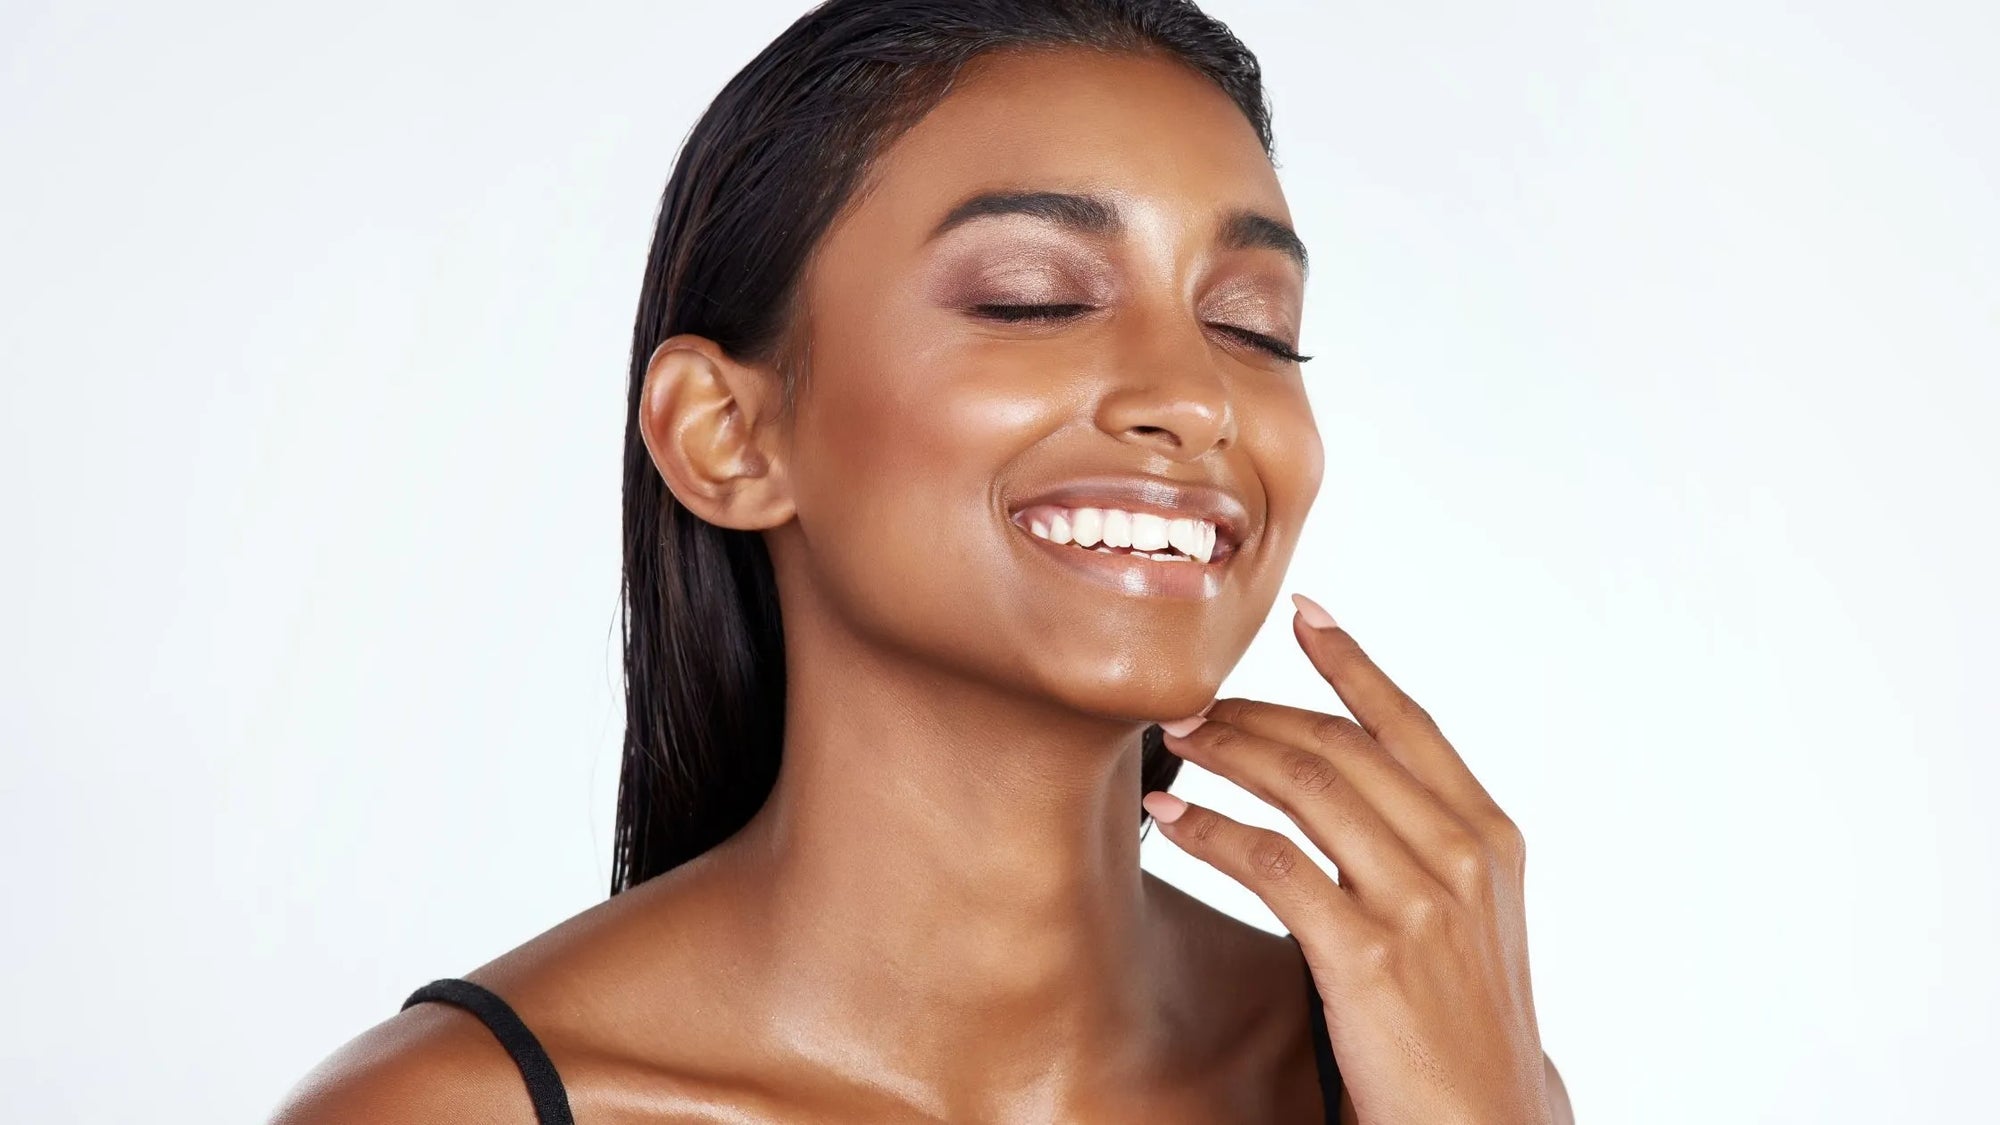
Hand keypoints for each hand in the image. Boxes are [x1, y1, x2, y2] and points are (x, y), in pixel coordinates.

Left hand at [1142, 594, 1553, 1124]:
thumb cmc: (1462, 1027)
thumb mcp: (1467, 920)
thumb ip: (1420, 848)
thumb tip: (1347, 788)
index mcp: (1491, 838)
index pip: (1411, 725)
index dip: (1352, 662)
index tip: (1303, 615)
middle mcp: (1462, 856)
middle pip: (1343, 745)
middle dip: (1258, 711)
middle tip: (1195, 702)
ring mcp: (1419, 903)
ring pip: (1306, 787)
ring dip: (1229, 752)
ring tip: (1175, 740)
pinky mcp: (1368, 955)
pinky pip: (1273, 863)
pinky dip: (1212, 830)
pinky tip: (1173, 819)